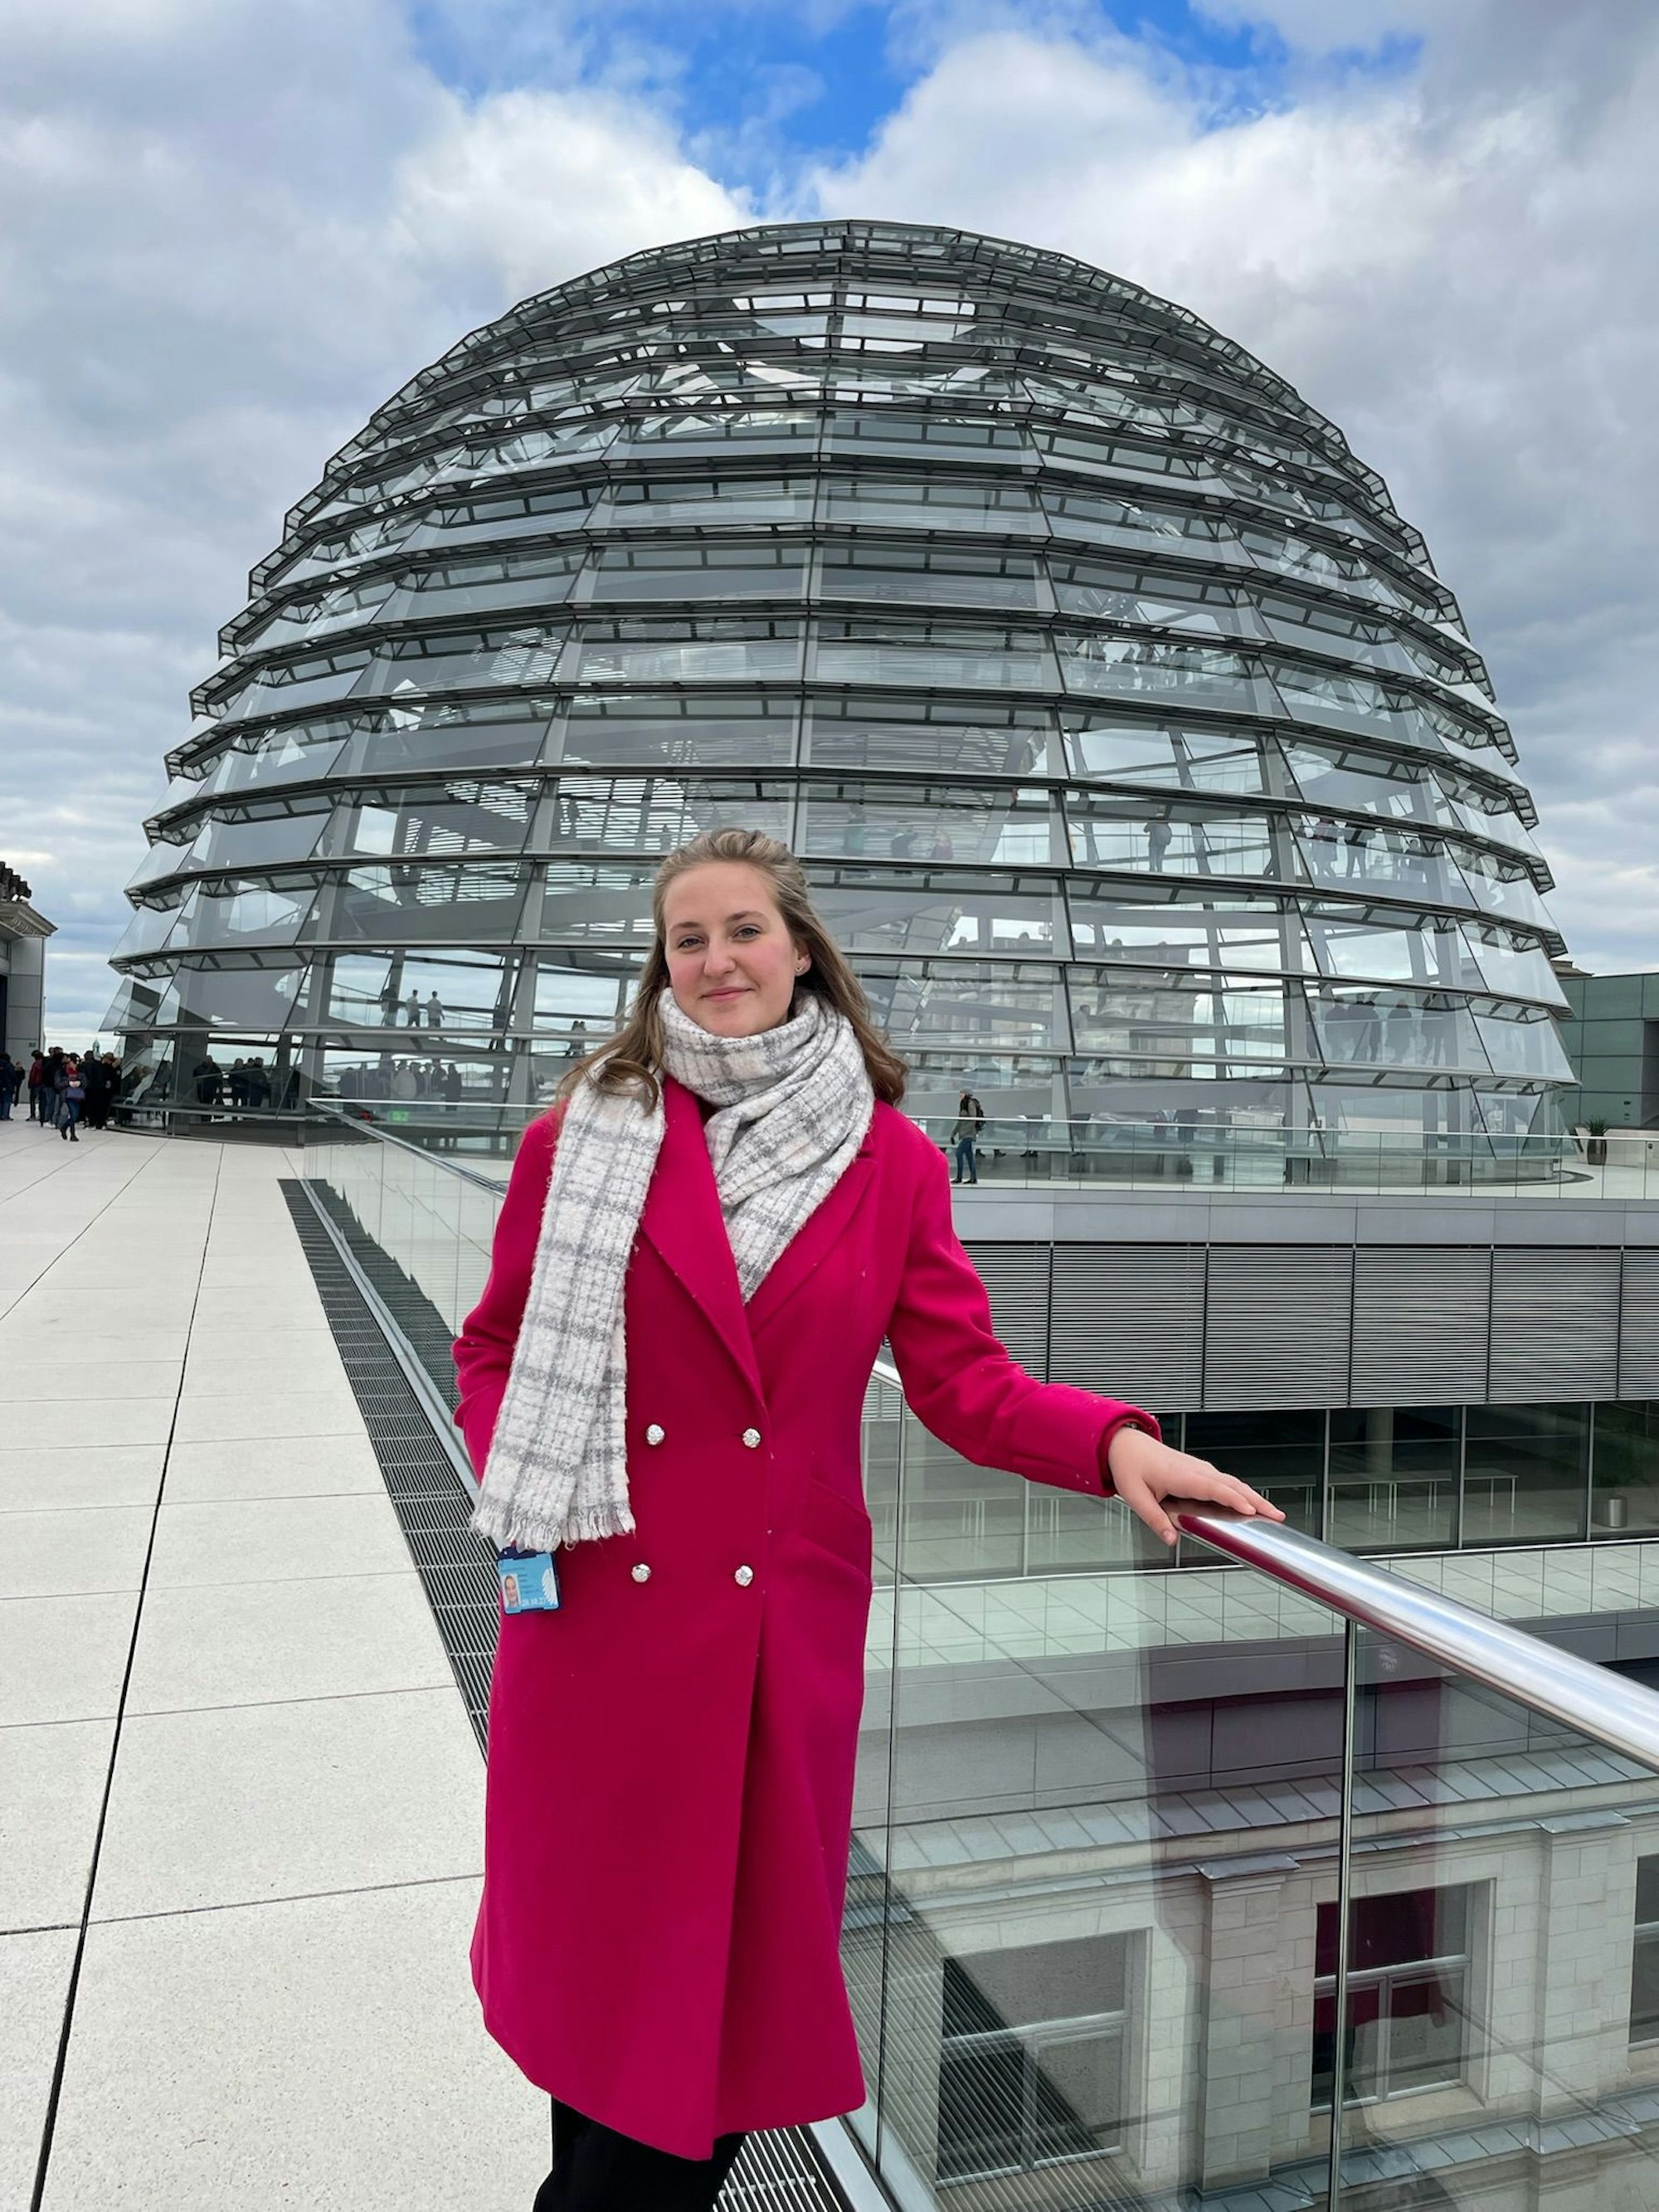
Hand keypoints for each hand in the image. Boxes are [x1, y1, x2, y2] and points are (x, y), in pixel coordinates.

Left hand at [1106, 1423, 1287, 1548]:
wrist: (1126, 1444)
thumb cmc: (1130, 1466)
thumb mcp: (1135, 1495)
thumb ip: (1153, 1518)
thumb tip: (1170, 1539)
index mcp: (1181, 1476)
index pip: (1214, 1487)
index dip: (1233, 1498)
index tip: (1251, 1509)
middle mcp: (1195, 1470)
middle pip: (1232, 1485)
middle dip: (1256, 1500)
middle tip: (1277, 1516)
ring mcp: (1200, 1468)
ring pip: (1232, 1482)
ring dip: (1254, 1496)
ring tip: (1272, 1512)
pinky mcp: (1200, 1470)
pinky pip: (1226, 1481)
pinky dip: (1242, 1491)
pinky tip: (1250, 1502)